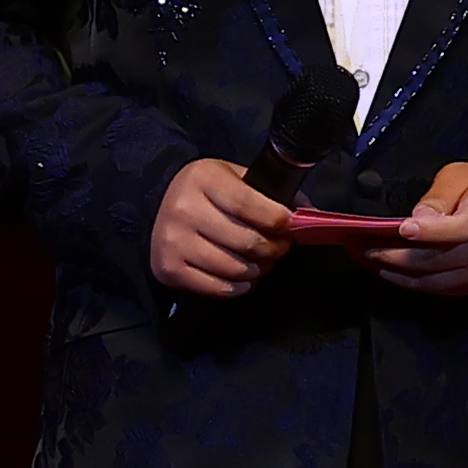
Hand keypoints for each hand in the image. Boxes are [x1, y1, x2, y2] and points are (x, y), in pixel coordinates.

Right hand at [153, 154, 289, 297]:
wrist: (159, 208)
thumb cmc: (207, 194)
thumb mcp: (236, 178)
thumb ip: (271, 194)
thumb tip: (308, 217)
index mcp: (202, 178)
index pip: (249, 205)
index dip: (278, 220)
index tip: (291, 226)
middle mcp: (183, 208)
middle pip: (247, 242)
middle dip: (274, 248)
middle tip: (279, 247)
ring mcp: (173, 241)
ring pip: (235, 268)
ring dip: (258, 270)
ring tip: (262, 262)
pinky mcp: (168, 268)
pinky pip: (217, 288)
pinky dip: (239, 287)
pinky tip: (244, 277)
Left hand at [369, 161, 467, 297]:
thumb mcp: (459, 178)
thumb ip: (438, 198)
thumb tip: (416, 219)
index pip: (459, 229)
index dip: (430, 231)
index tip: (403, 228)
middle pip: (438, 259)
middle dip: (397, 256)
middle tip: (368, 248)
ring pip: (433, 280)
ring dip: (399, 274)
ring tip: (374, 261)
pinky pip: (438, 290)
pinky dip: (413, 283)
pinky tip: (394, 272)